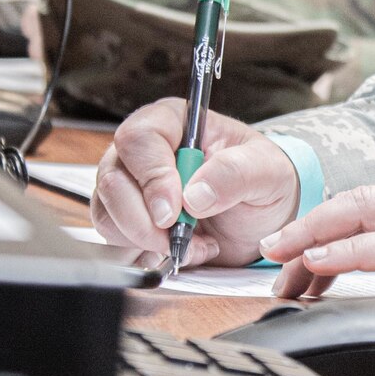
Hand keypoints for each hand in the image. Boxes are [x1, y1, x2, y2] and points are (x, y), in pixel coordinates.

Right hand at [91, 98, 298, 265]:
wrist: (261, 219)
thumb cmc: (262, 181)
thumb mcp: (267, 171)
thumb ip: (235, 173)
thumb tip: (194, 194)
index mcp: (174, 122)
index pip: (139, 139)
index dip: (152, 177)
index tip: (174, 211)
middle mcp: (144, 151)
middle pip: (113, 179)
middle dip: (144, 220)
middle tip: (181, 238)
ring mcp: (130, 184)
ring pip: (107, 212)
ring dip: (148, 240)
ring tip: (193, 242)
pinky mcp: (128, 218)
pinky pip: (114, 238)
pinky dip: (146, 253)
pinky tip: (181, 249)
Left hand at [260, 183, 374, 305]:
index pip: (370, 212)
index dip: (326, 228)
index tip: (290, 259)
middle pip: (359, 202)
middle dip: (309, 223)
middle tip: (268, 249)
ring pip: (370, 214)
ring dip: (320, 233)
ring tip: (283, 253)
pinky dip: (353, 251)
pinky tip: (323, 261)